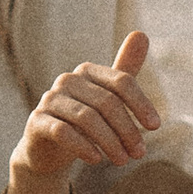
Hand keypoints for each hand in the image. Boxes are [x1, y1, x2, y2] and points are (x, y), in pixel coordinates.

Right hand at [4, 29, 162, 193]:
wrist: (47, 148)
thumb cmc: (84, 121)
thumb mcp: (107, 97)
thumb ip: (125, 70)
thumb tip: (141, 32)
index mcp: (88, 71)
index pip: (121, 81)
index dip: (141, 103)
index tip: (155, 127)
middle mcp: (67, 80)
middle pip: (107, 102)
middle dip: (127, 130)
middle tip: (140, 153)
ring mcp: (49, 99)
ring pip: (87, 118)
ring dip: (110, 142)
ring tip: (123, 160)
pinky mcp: (37, 121)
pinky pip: (63, 131)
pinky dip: (83, 146)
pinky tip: (96, 160)